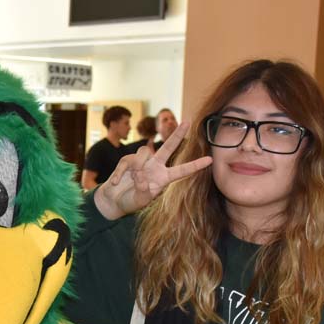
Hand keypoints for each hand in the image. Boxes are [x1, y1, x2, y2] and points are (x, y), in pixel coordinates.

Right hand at [92, 121, 210, 219]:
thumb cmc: (130, 201)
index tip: (210, 160)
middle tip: (188, 122)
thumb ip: (143, 188)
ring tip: (131, 179)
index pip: (181, 171)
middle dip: (177, 134)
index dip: (195, 165)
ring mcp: (141, 162)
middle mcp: (155, 167)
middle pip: (168, 147)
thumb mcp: (140, 200)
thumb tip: (140, 174)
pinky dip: (120, 174)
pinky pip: (126, 161)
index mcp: (163, 178)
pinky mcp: (127, 160)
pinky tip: (117, 182)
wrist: (113, 200)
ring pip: (144, 152)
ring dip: (137, 165)